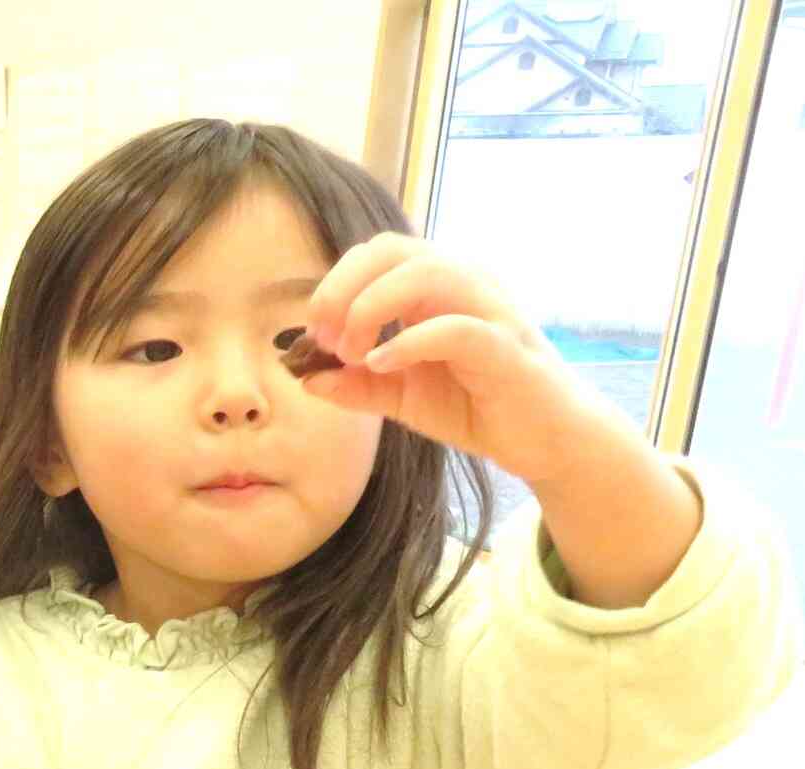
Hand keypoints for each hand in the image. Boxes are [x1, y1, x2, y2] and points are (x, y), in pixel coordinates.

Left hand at [299, 234, 617, 490]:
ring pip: (423, 274)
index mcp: (436, 285)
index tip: (314, 334)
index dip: (334, 284)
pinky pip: (454, 327)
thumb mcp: (400, 396)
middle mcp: (464, 282)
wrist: (541, 439)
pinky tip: (382, 364)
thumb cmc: (474, 405)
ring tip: (354, 353)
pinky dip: (409, 342)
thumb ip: (355, 385)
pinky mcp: (505, 345)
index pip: (376, 252)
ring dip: (370, 309)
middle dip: (343, 289)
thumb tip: (305, 377)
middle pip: (392, 250)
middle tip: (326, 339)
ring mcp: (488, 308)